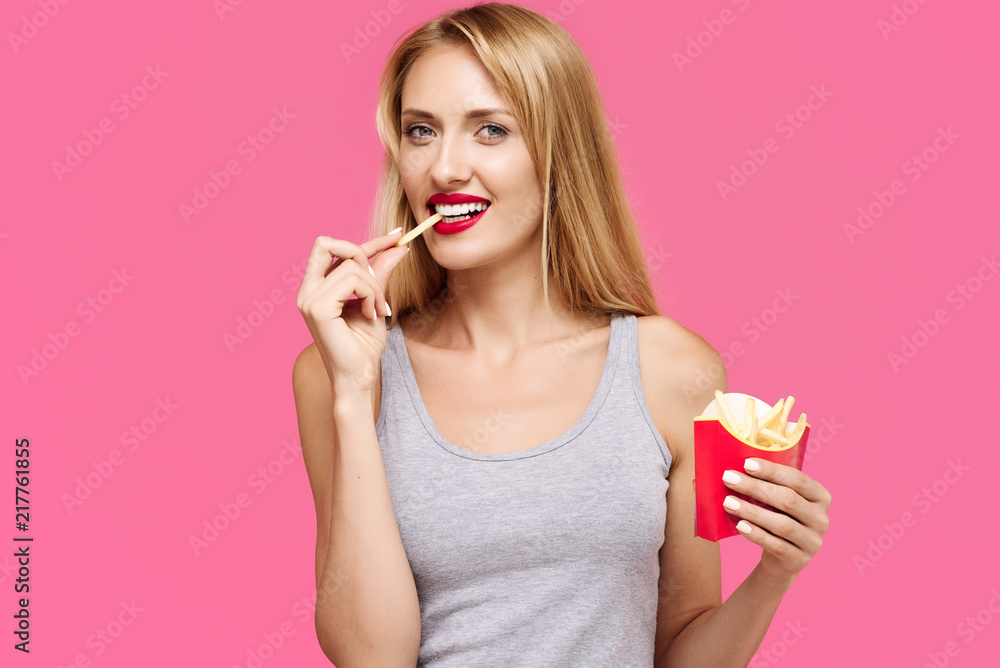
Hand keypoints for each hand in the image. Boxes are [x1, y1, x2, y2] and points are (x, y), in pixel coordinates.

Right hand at [296, 228, 407, 391]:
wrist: (359, 377)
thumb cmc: (364, 347)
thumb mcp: (376, 302)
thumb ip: (380, 273)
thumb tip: (398, 246)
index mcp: (316, 289)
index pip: (335, 250)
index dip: (369, 242)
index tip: (398, 235)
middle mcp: (307, 291)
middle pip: (329, 244)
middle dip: (362, 252)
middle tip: (379, 282)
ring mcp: (309, 299)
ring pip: (350, 265)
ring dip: (374, 286)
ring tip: (379, 310)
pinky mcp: (318, 308)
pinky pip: (351, 281)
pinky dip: (370, 294)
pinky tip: (372, 314)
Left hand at [721, 458, 831, 588]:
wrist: (781, 559)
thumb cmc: (776, 519)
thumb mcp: (776, 501)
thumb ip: (762, 484)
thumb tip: (726, 470)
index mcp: (820, 496)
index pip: (798, 479)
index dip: (772, 470)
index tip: (746, 463)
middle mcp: (822, 518)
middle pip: (788, 500)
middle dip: (755, 487)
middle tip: (728, 478)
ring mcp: (813, 541)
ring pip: (782, 524)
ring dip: (752, 511)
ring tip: (728, 502)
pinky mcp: (799, 560)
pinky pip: (776, 545)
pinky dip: (756, 534)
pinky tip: (740, 525)